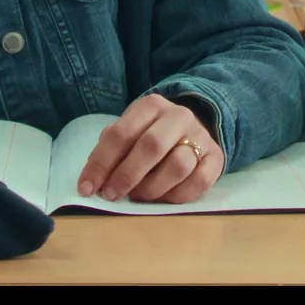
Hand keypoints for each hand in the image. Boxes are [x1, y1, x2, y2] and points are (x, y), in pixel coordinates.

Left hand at [77, 93, 224, 204]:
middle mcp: (178, 116)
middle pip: (151, 146)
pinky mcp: (216, 158)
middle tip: (112, 195)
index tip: (87, 188)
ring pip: (177, 165)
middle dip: (126, 175)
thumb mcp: (130, 131)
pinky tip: (164, 198)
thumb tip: (93, 181)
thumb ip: (112, 151)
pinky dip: (177, 196)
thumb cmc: (152, 134)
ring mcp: (201, 136)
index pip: (120, 133)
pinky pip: (198, 182)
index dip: (101, 163)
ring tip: (140, 195)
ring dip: (152, 188)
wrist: (195, 128)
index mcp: (151, 106)